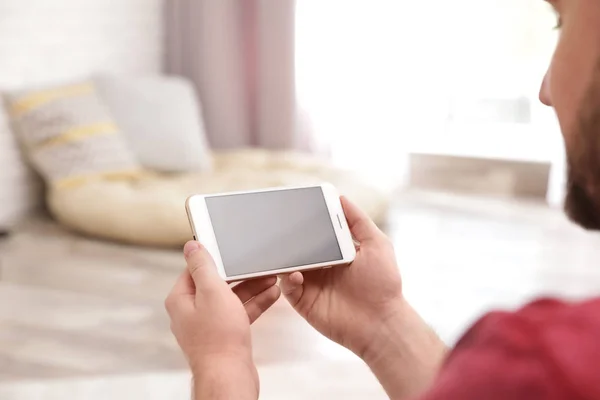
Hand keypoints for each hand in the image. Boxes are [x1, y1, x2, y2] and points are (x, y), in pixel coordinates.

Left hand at [165, 241, 280, 398]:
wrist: (229, 376)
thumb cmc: (218, 340)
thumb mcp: (212, 291)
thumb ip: (203, 266)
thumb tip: (192, 247)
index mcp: (181, 299)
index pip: (196, 269)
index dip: (216, 259)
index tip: (230, 252)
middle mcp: (191, 312)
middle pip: (217, 283)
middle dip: (240, 274)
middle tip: (257, 266)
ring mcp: (208, 325)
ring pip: (231, 298)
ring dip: (252, 288)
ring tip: (270, 279)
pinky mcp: (224, 335)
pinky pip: (240, 313)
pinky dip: (255, 304)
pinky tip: (271, 296)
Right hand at [280, 197, 445, 398]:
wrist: (381, 322)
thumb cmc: (383, 284)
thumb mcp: (377, 244)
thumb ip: (358, 221)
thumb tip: (341, 198)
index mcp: (337, 252)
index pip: (316, 233)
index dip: (307, 223)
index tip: (296, 208)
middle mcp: (322, 267)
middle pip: (299, 248)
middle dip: (290, 238)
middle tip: (279, 226)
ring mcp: (311, 284)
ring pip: (288, 265)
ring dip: (285, 257)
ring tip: (283, 249)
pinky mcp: (304, 302)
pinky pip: (287, 287)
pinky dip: (287, 278)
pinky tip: (296, 274)